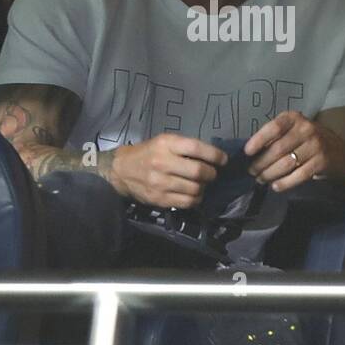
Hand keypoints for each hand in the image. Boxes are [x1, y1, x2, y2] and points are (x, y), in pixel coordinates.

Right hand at [110, 133, 226, 208]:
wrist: (122, 170)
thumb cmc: (148, 153)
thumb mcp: (164, 142)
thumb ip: (185, 147)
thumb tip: (212, 157)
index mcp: (166, 144)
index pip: (196, 148)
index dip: (214, 155)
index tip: (223, 160)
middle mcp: (162, 162)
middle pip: (198, 171)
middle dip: (211, 174)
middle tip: (212, 174)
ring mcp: (160, 182)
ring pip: (195, 189)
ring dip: (204, 187)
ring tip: (201, 184)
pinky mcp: (159, 198)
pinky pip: (187, 202)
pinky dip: (196, 199)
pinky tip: (194, 194)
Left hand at [244, 111, 338, 191]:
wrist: (341, 153)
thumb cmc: (310, 141)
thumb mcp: (294, 131)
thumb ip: (277, 137)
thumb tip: (252, 152)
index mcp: (295, 118)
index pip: (274, 128)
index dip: (258, 140)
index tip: (246, 152)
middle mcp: (306, 129)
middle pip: (278, 149)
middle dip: (261, 163)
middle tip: (252, 172)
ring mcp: (316, 145)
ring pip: (286, 163)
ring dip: (270, 174)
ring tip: (261, 180)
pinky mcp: (321, 162)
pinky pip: (298, 175)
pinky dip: (285, 183)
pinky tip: (276, 186)